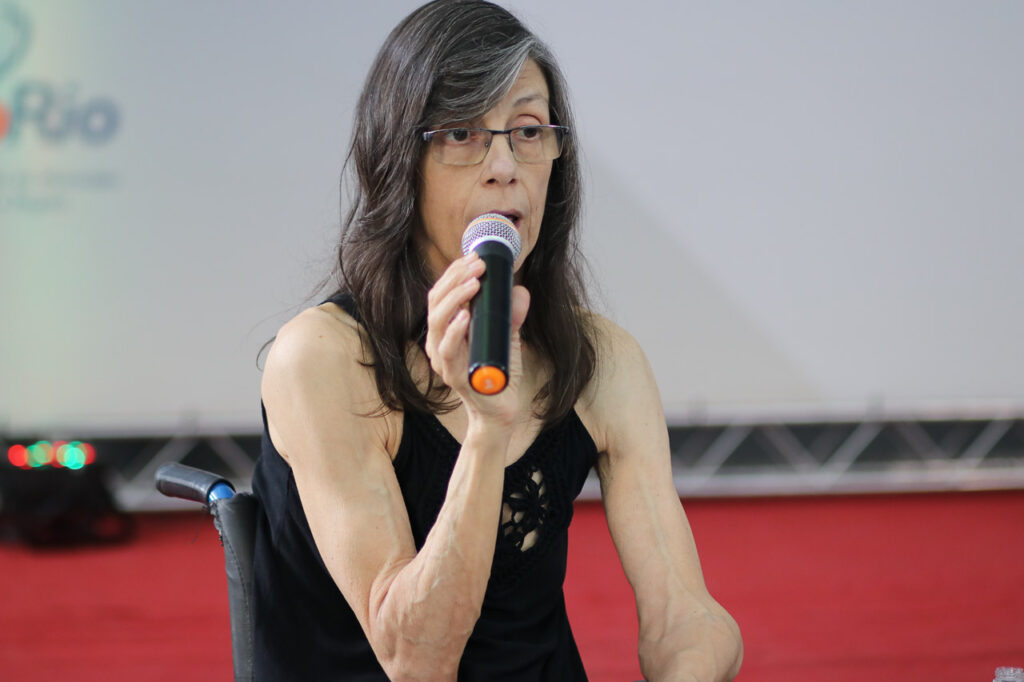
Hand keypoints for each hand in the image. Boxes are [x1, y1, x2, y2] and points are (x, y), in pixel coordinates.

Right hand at [424, 253, 529, 427]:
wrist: (500, 411)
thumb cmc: (498, 374)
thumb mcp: (507, 338)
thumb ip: (511, 315)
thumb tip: (520, 290)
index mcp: (445, 329)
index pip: (441, 293)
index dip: (454, 273)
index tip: (475, 257)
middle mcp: (438, 342)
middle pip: (436, 302)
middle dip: (455, 278)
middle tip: (478, 265)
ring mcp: (443, 359)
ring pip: (436, 321)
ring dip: (455, 298)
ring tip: (474, 282)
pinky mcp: (454, 375)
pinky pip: (447, 349)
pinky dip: (454, 330)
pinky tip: (465, 315)